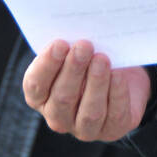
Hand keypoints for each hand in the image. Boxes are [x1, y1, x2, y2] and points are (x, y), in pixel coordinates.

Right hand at [22, 39, 150, 141]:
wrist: (120, 77)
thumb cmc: (87, 59)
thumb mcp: (72, 51)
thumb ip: (66, 46)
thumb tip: (73, 26)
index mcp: (40, 96)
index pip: (35, 85)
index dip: (47, 65)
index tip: (60, 43)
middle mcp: (58, 116)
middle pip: (62, 98)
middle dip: (74, 70)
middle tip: (84, 45)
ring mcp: (84, 128)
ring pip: (89, 112)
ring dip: (95, 83)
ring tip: (102, 59)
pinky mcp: (111, 130)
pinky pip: (114, 115)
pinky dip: (116, 93)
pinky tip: (118, 74)